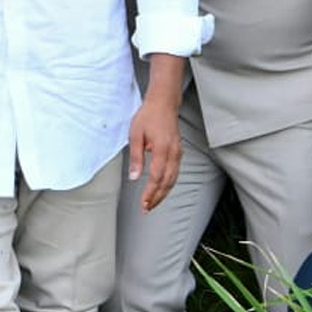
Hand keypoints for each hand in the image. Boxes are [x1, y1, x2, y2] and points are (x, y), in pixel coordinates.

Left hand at [127, 95, 181, 211]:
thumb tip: (133, 177)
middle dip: (157, 197)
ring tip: (153, 203)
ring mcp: (177, 153)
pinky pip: (175, 172)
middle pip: (167, 182)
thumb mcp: (135, 135)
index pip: (156, 177)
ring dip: (163, 193)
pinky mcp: (178, 152)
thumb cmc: (148, 116)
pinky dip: (168, 184)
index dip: (150, 193)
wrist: (163, 103)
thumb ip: (136, 158)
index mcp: (161, 149)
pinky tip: (161, 188)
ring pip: (173, 179)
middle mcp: (173, 153)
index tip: (144, 203)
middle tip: (147, 208)